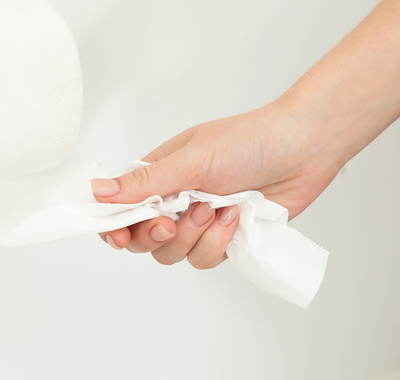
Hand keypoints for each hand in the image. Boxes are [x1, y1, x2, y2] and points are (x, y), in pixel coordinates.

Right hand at [92, 101, 341, 268]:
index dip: (114, 226)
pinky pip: (205, 259)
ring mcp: (200, 222)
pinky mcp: (225, 239)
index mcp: (158, 176)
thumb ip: (145, 183)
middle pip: (142, 239)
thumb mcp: (191, 160)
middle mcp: (174, 200)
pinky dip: (219, 243)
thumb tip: (97, 192)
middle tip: (170, 224)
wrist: (303, 149)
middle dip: (154, 236)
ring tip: (216, 209)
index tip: (117, 235)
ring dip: (195, 237)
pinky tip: (235, 218)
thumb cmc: (247, 141)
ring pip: (174, 254)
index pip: (120, 208)